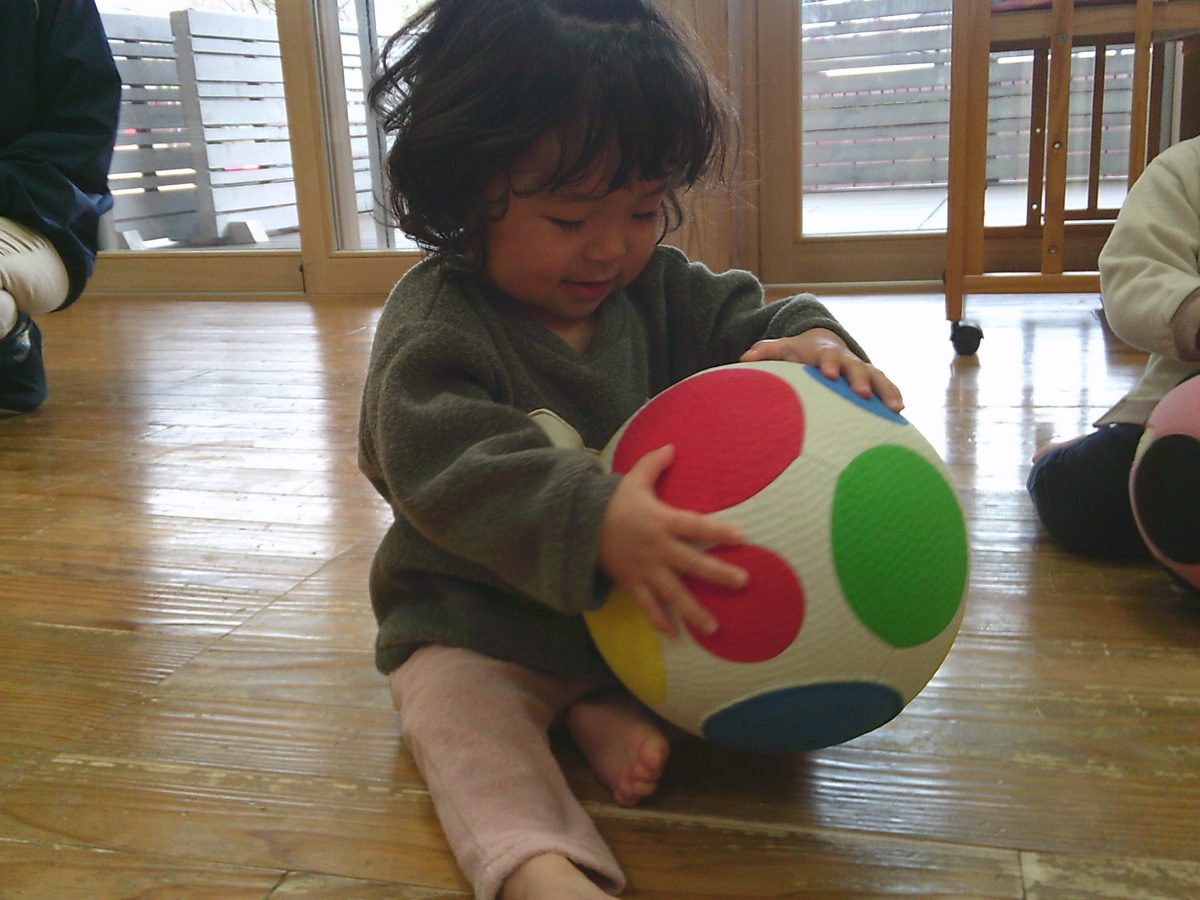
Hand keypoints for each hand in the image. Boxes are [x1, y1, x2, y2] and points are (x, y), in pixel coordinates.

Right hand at [597, 445, 746, 636]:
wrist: (578, 525)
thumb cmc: (612, 502)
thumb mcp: (633, 480)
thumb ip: (654, 464)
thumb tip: (672, 446)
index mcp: (661, 521)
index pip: (695, 526)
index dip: (717, 531)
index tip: (740, 537)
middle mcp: (657, 548)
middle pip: (692, 563)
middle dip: (717, 574)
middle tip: (742, 582)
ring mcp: (645, 569)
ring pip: (672, 593)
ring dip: (693, 610)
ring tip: (713, 627)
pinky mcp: (632, 583)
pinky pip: (647, 605)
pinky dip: (659, 620)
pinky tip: (674, 635)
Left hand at [741, 328, 903, 412]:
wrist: (824, 345)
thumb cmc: (799, 353)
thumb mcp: (782, 349)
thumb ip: (765, 352)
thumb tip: (744, 357)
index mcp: (824, 353)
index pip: (827, 357)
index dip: (828, 364)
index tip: (827, 375)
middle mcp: (847, 360)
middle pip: (856, 367)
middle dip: (860, 380)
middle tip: (862, 394)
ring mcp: (862, 370)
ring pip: (878, 378)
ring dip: (887, 392)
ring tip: (896, 409)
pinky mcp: (873, 383)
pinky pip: (886, 388)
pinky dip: (894, 398)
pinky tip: (900, 416)